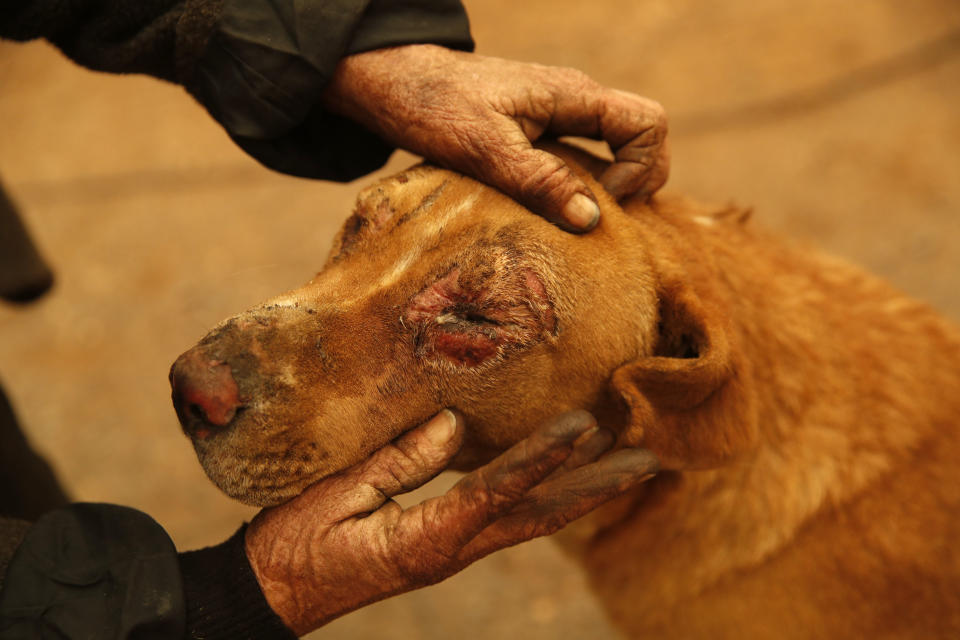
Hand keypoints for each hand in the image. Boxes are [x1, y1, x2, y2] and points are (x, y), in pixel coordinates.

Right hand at [245, 409, 658, 634]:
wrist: (271, 595)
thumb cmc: (291, 547)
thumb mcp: (337, 497)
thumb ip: (397, 461)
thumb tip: (456, 426)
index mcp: (425, 540)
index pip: (495, 492)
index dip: (541, 458)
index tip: (586, 426)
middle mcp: (452, 548)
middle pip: (539, 515)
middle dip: (597, 486)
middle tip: (654, 459)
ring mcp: (453, 550)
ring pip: (532, 518)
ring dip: (585, 490)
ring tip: (632, 463)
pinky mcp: (444, 543)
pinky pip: (507, 516)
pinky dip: (545, 492)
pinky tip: (566, 475)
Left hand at [322, 45, 668, 231]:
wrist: (397, 83)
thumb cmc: (436, 107)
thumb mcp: (485, 149)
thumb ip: (540, 181)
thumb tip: (591, 219)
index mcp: (573, 97)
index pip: (649, 123)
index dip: (640, 168)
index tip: (599, 201)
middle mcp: (575, 102)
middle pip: (643, 136)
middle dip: (636, 181)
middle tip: (595, 218)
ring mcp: (558, 115)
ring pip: (614, 148)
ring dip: (607, 186)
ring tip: (573, 221)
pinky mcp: (538, 130)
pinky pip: (583, 155)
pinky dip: (580, 185)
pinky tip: (551, 210)